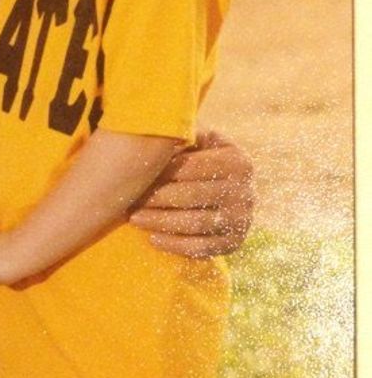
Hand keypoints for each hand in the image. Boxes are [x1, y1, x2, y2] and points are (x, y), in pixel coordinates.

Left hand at [129, 129, 254, 257]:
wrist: (220, 189)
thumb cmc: (198, 157)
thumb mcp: (197, 140)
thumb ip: (184, 133)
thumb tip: (163, 127)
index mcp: (238, 162)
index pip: (195, 167)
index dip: (165, 170)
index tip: (138, 172)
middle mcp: (246, 192)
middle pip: (194, 196)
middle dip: (158, 197)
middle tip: (131, 198)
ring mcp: (242, 221)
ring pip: (196, 224)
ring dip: (161, 222)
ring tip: (134, 218)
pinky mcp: (234, 244)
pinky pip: (202, 249)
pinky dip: (176, 245)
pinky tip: (152, 239)